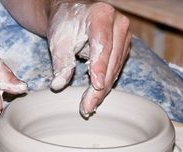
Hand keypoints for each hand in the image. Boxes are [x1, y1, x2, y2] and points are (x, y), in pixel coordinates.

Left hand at [47, 1, 130, 116]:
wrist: (73, 14)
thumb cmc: (65, 24)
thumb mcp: (58, 40)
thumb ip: (60, 61)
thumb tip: (58, 85)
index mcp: (101, 14)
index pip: (102, 44)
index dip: (100, 66)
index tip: (96, 85)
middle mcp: (119, 23)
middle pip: (112, 60)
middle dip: (99, 87)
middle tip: (86, 107)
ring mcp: (125, 36)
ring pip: (115, 68)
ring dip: (102, 90)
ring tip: (88, 106)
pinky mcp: (124, 48)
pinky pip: (116, 70)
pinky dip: (105, 85)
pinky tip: (94, 98)